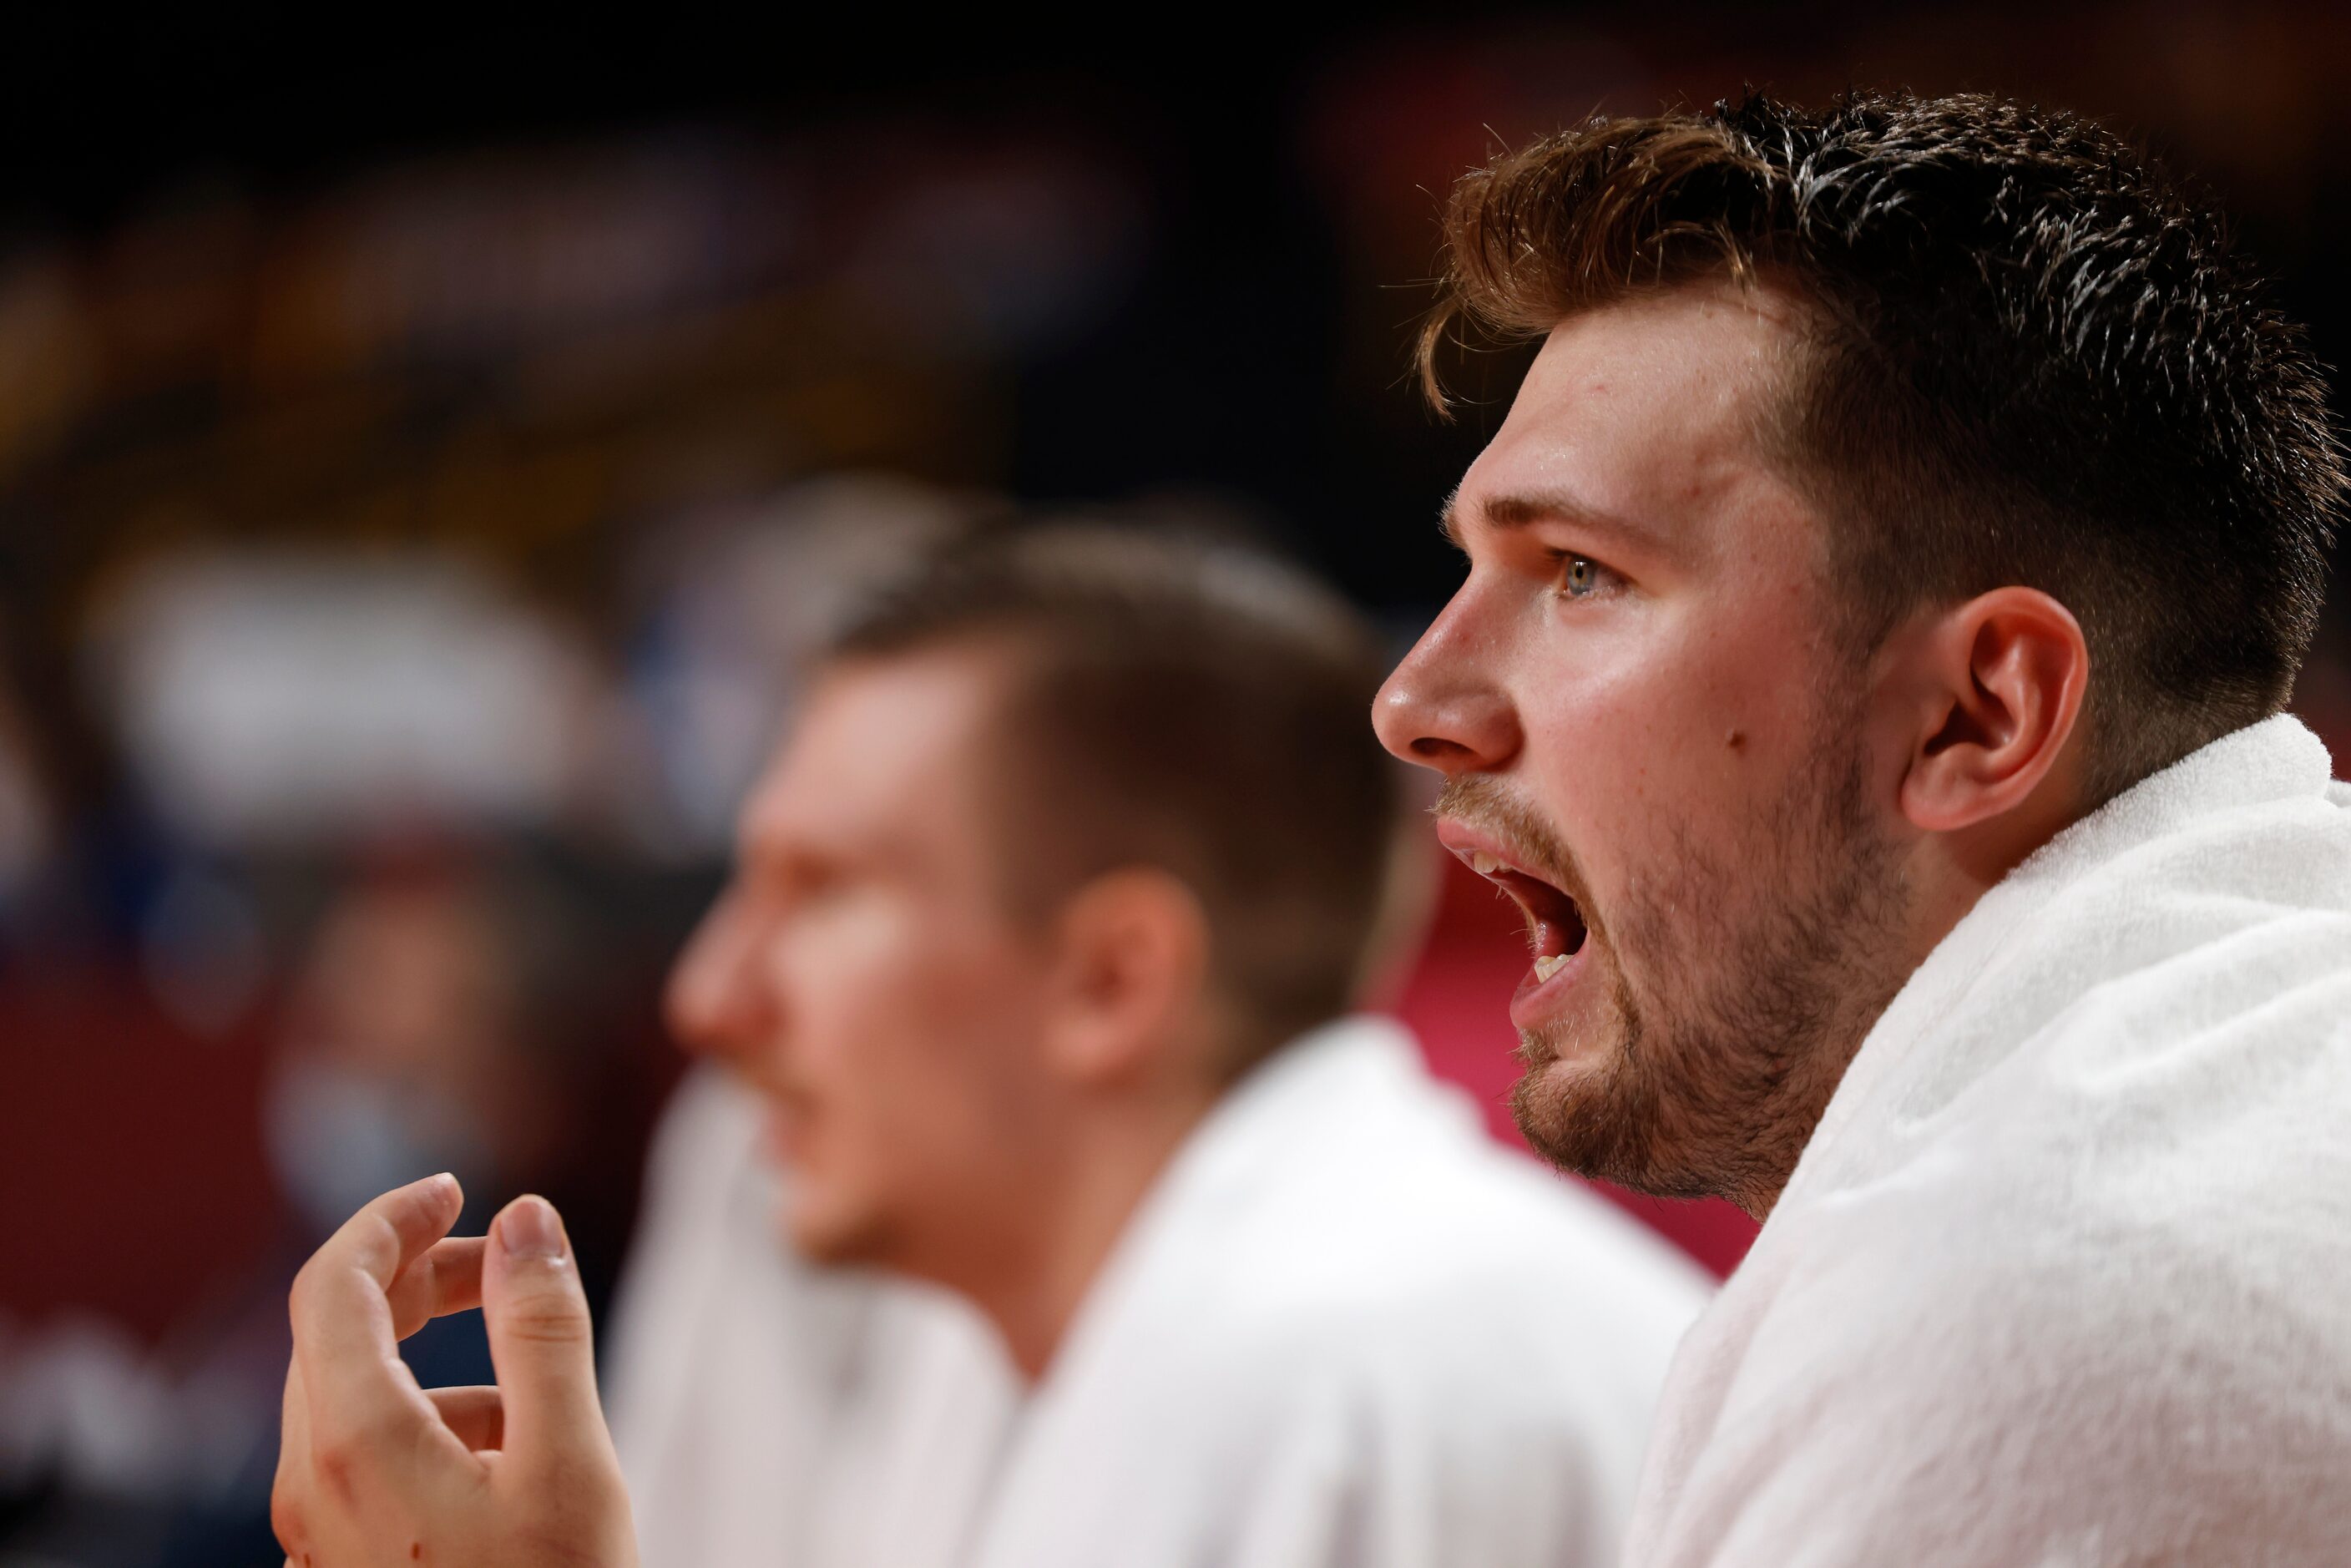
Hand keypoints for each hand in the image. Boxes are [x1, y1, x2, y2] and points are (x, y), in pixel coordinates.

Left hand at [272, 1174, 636, 1566]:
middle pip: (336, 1335)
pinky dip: (426, 1428)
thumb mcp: (568, 1465)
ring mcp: (315, 1537)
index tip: (457, 1190)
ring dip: (435, 1362)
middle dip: (420, 1278)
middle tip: (507, 1263)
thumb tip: (525, 1217)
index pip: (334, 1283)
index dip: (391, 1218)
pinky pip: (364, 1465)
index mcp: (356, 1446)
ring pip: (354, 1403)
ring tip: (537, 1397)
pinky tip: (505, 1467)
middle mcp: (311, 1489)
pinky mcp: (339, 1566)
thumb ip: (542, 1333)